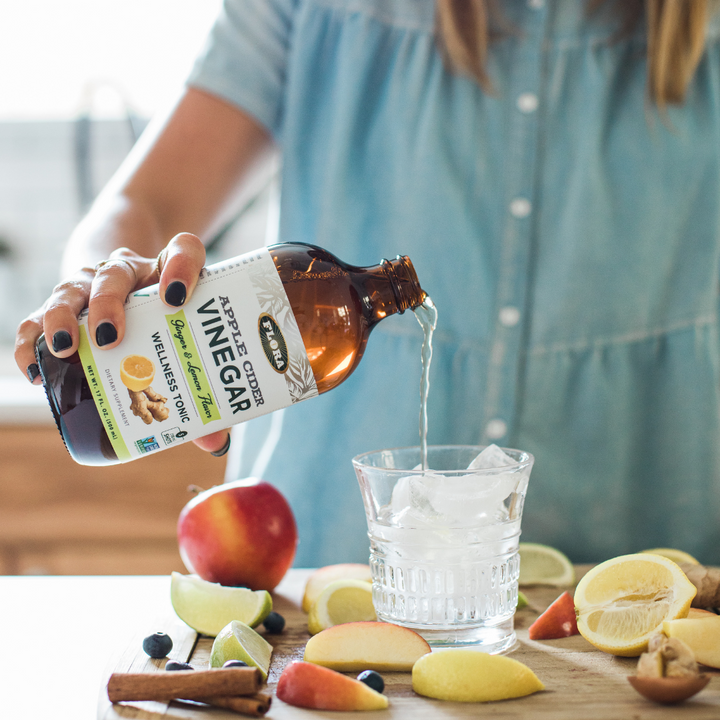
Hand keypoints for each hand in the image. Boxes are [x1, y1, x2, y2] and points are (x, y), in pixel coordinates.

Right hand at [14, 232, 230, 455]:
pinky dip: (31, 341)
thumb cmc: (170, 325)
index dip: (181, 267)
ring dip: (64, 317)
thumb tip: (216, 443)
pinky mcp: (63, 305)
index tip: (177, 296)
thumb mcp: (188, 346)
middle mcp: (132, 271)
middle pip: (117, 270)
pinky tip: (35, 370)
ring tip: (65, 348)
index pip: (183, 250)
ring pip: (73, 287)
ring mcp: (93, 284)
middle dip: (109, 303)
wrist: (133, 289)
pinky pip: (37, 317)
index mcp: (171, 273)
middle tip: (110, 337)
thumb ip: (206, 392)